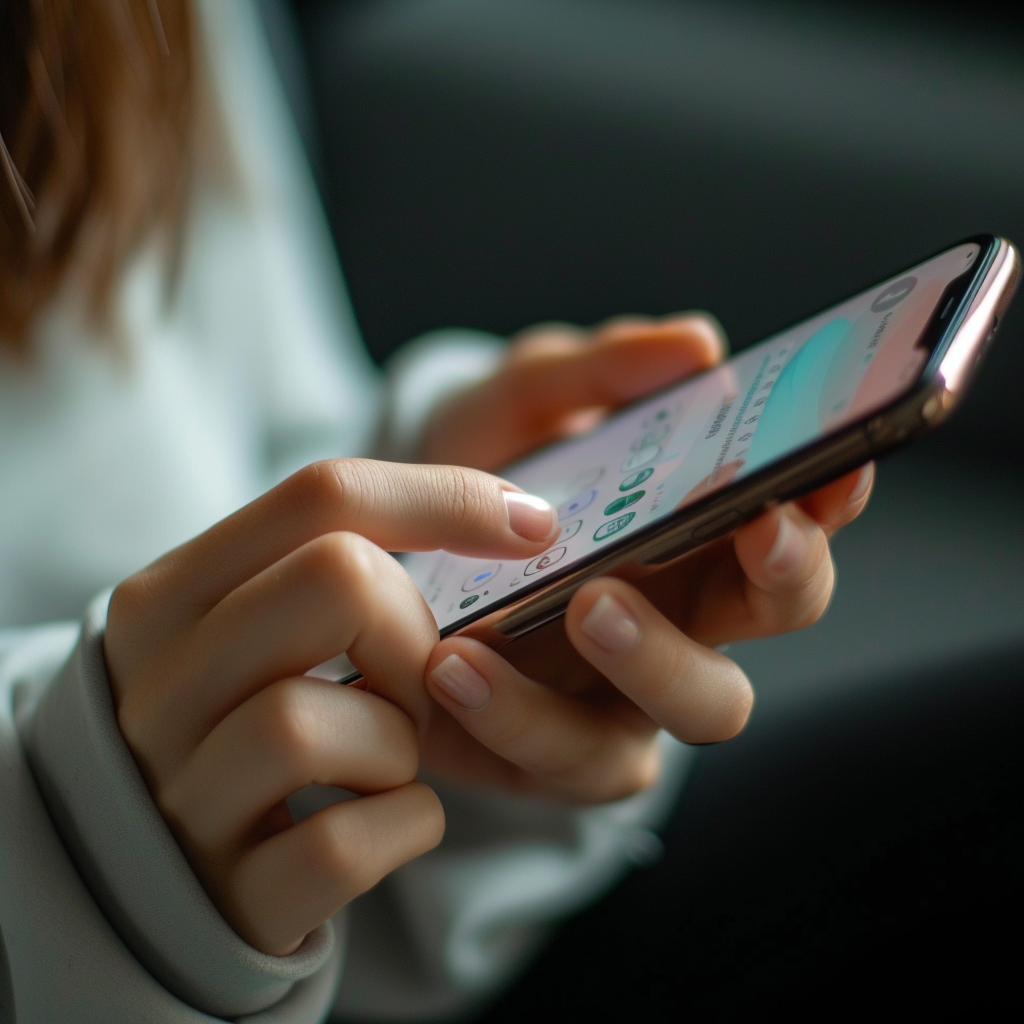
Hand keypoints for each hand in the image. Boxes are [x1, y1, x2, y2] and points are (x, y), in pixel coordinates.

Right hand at [104, 459, 559, 955]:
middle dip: (412, 633)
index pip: (323, 495)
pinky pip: (341, 844)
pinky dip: (403, 826)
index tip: (533, 526)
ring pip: (313, 721)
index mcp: (170, 597)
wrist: (169, 877)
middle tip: (416, 682)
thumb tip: (523, 515)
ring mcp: (181, 798)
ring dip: (399, 741)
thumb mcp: (263, 622)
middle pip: (335, 582)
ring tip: (385, 759)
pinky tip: (389, 820)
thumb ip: (343, 556)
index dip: (448, 498)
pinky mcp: (227, 896)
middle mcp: (157, 688)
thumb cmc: (249, 721)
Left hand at [418, 313, 874, 801]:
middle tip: (750, 530)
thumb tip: (696, 344)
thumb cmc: (477, 467)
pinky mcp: (552, 750)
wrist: (382, 548)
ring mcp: (628, 690)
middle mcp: (684, 611)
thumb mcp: (520, 403)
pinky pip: (569, 759)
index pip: (797, 513)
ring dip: (657, 660)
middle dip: (784, 577)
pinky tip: (454, 663)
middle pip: (781, 612)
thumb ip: (594, 371)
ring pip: (703, 708)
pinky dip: (517, 717)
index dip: (833, 497)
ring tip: (583, 605)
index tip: (835, 469)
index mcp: (695, 527)